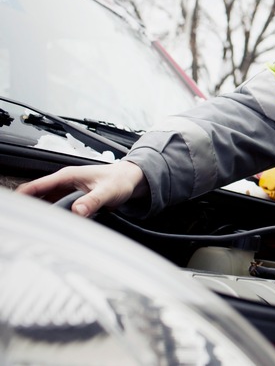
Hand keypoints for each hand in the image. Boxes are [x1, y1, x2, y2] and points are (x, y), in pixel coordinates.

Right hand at [16, 160, 146, 217]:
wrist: (131, 179)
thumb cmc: (120, 180)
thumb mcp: (108, 191)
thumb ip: (93, 201)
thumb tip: (77, 211)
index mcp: (69, 176)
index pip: (39, 184)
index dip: (24, 195)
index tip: (15, 207)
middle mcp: (65, 181)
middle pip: (37, 194)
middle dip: (27, 205)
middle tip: (22, 221)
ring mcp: (67, 189)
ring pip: (45, 200)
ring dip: (37, 210)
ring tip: (30, 226)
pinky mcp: (72, 197)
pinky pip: (54, 205)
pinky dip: (48, 213)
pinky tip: (46, 224)